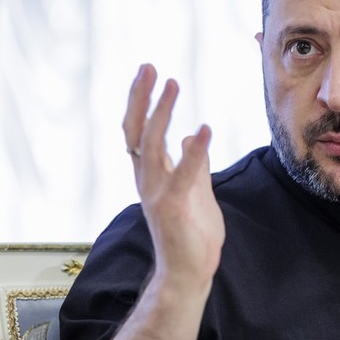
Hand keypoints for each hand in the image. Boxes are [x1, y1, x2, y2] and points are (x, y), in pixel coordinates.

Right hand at [122, 64, 224, 288]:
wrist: (188, 272)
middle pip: (136, 130)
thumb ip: (189, 163)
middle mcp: (148, 180)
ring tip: (172, 83)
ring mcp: (157, 193)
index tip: (149, 72)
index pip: (139, 130)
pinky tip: (203, 128)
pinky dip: (194, 151)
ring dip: (161, 112)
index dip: (142, 101)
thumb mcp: (193, 189)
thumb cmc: (191, 232)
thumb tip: (185, 137)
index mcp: (151, 174)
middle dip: (141, 97)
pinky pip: (183, 174)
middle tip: (149, 67)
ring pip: (151, 145)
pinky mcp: (174, 207)